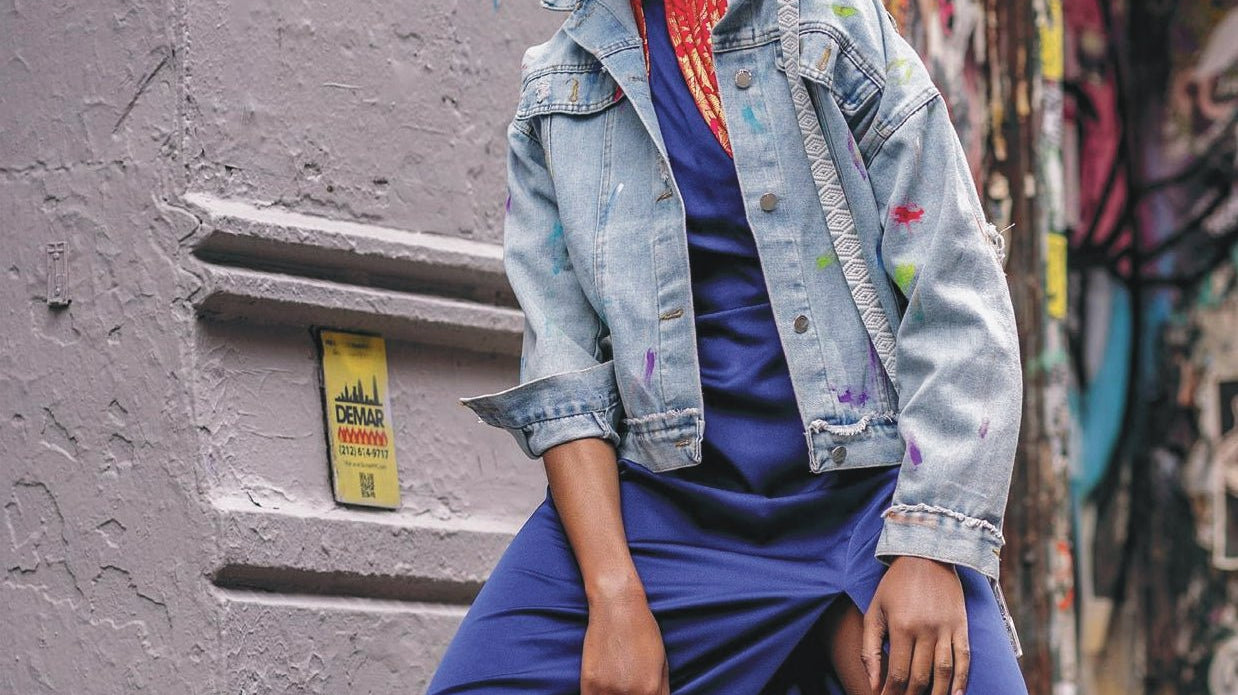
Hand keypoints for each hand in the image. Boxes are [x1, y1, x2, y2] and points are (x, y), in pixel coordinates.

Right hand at [581, 590, 669, 694]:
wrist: (617, 606)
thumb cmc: (642, 631)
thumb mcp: (661, 663)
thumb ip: (659, 691)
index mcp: (650, 690)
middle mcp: (630, 694)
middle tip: (626, 690)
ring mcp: (607, 690)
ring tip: (615, 687)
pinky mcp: (589, 683)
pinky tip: (602, 691)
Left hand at [861, 556, 969, 694]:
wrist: (926, 554)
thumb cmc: (894, 585)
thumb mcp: (874, 612)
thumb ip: (869, 649)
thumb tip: (872, 683)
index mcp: (901, 627)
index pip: (897, 673)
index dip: (891, 693)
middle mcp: (925, 630)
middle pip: (920, 677)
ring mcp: (946, 629)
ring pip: (943, 673)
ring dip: (936, 694)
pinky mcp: (961, 626)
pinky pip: (964, 659)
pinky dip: (961, 681)